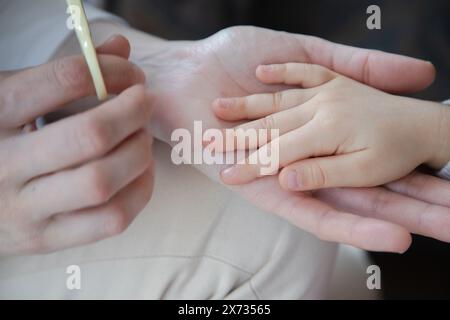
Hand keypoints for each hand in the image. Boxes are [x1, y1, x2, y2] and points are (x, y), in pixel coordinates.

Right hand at [0, 35, 153, 255]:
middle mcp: (5, 164)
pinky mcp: (46, 239)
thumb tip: (121, 47)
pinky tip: (140, 171)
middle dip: (133, 113)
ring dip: (139, 153)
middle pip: (91, 135)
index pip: (66, 79)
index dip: (113, 71)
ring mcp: (25, 208)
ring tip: (141, 138)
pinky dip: (140, 192)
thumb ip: (66, 72)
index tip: (131, 75)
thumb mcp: (16, 96)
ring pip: (102, 182)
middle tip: (143, 103)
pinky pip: (111, 219)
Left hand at [141, 26, 445, 251]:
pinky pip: (310, 211)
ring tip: (445, 237)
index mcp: (325, 133)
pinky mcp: (269, 191)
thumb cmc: (237, 61)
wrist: (187, 77)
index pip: (377, 158)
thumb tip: (420, 72)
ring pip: (353, 207)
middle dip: (419, 204)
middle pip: (371, 187)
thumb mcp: (310, 58)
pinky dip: (349, 224)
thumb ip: (356, 65)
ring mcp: (292, 178)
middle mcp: (313, 160)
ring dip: (399, 222)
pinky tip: (394, 238)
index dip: (419, 173)